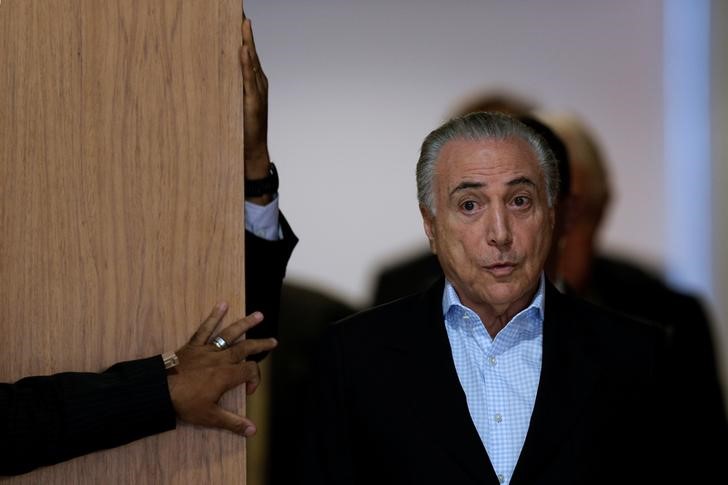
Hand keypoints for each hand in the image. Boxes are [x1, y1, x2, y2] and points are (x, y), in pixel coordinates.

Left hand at [167, 302, 276, 435]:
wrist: (159, 390)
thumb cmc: (185, 403)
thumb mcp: (210, 417)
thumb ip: (233, 422)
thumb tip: (252, 430)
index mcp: (227, 375)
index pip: (250, 371)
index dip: (255, 380)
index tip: (248, 391)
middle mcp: (221, 359)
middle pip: (246, 348)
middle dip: (261, 345)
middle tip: (273, 341)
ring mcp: (207, 349)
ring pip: (230, 334)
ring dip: (246, 324)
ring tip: (259, 315)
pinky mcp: (194, 345)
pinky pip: (205, 328)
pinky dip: (214, 316)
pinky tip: (222, 304)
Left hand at [241, 14, 271, 202]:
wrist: (251, 152)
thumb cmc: (240, 130)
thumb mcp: (230, 105)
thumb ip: (226, 89)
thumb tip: (208, 76)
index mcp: (252, 81)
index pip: (246, 53)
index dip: (242, 35)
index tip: (236, 16)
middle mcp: (257, 82)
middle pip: (250, 52)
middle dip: (245, 32)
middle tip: (240, 13)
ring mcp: (257, 91)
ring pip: (251, 61)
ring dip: (247, 41)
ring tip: (242, 23)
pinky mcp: (254, 101)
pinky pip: (249, 78)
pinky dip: (246, 63)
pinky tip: (242, 50)